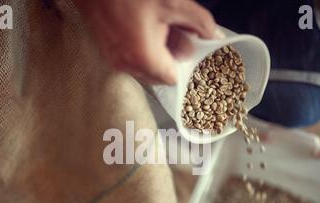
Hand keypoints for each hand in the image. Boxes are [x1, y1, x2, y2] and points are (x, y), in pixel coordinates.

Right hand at [73, 0, 216, 84]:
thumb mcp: (172, 2)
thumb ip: (198, 22)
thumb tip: (213, 35)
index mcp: (144, 58)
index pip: (172, 79)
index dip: (184, 64)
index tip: (190, 46)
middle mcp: (126, 64)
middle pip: (158, 74)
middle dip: (170, 56)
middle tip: (176, 30)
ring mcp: (113, 58)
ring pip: (144, 65)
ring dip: (156, 51)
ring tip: (159, 22)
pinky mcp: (106, 49)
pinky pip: (130, 57)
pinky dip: (141, 46)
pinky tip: (144, 23)